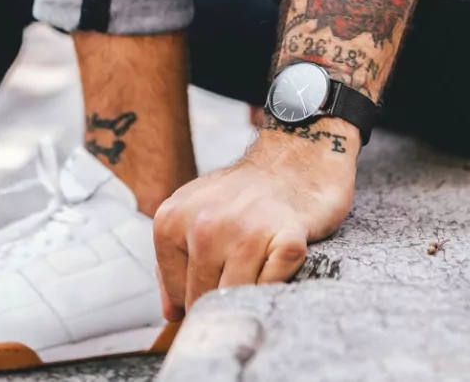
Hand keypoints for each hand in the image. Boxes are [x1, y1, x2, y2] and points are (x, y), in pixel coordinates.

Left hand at [152, 120, 357, 319]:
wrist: (297, 155)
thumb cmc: (246, 192)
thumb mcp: (196, 212)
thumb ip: (176, 261)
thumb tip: (173, 313)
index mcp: (172, 220)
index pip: (178, 292)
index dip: (198, 294)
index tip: (219, 272)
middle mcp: (205, 227)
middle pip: (205, 299)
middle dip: (224, 295)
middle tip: (244, 266)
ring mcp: (247, 234)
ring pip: (238, 297)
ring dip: (252, 290)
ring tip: (261, 260)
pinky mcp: (288, 241)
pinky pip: (273, 287)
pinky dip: (279, 282)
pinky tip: (280, 256)